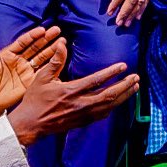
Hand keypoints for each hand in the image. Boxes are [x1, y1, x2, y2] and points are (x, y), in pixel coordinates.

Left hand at [0, 26, 63, 119]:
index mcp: (8, 55)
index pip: (22, 42)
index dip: (32, 36)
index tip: (42, 30)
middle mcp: (19, 60)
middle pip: (35, 47)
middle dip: (46, 39)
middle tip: (57, 31)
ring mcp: (26, 70)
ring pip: (41, 57)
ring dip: (52, 49)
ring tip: (62, 41)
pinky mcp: (31, 81)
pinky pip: (43, 71)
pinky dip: (52, 65)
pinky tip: (60, 58)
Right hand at [5, 40, 140, 145]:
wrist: (31, 124)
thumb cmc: (35, 99)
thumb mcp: (42, 77)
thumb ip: (55, 61)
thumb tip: (62, 43)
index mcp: (70, 91)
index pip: (96, 81)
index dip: (112, 73)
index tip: (123, 66)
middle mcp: (80, 104)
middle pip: (109, 96)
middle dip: (125, 86)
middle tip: (136, 78)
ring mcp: (83, 115)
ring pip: (109, 106)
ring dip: (124, 96)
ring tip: (135, 87)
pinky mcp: (83, 122)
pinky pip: (103, 114)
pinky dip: (114, 106)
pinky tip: (120, 100)